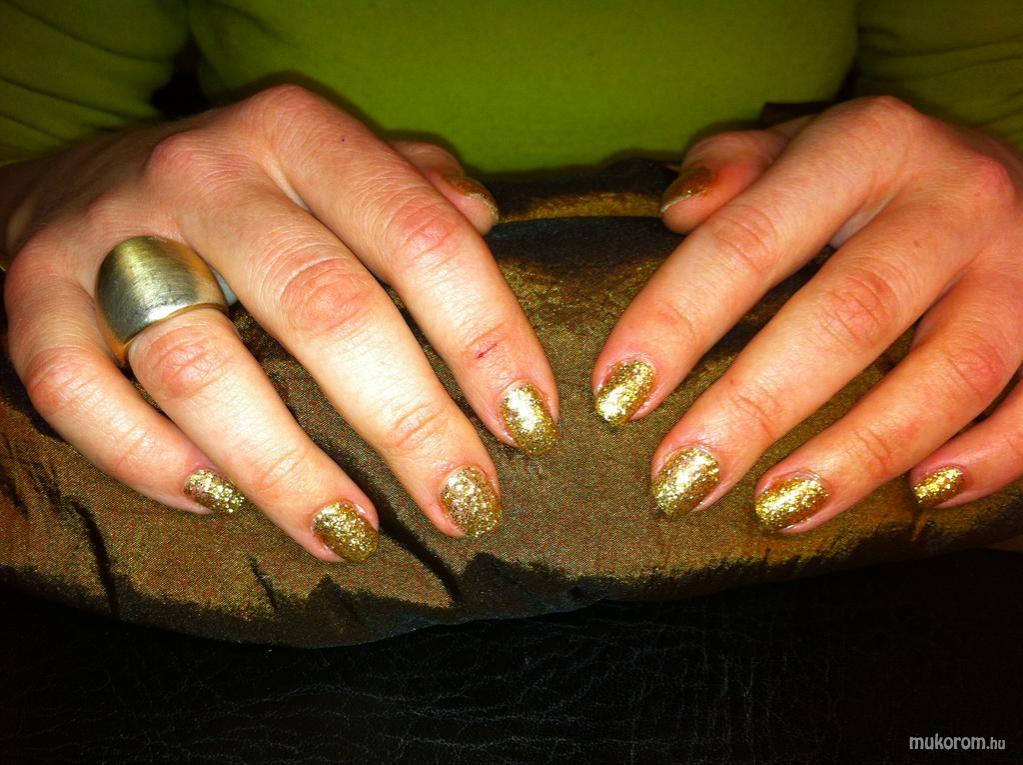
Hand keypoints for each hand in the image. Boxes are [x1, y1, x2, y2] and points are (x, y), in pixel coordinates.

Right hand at [2, 84, 558, 561]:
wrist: (81, 181)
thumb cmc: (244, 191)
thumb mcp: (332, 158)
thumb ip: (413, 182)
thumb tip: (484, 220)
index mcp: (299, 134)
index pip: (420, 237)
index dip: (488, 338)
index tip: (530, 426)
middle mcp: (208, 176)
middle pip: (326, 310)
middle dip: (412, 426)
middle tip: (469, 506)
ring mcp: (111, 238)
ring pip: (203, 369)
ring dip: (290, 472)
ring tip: (356, 536)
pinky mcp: (33, 302)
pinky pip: (83, 399)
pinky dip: (154, 465)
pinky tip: (221, 504)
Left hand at [595, 96, 1022, 530]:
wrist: (1009, 174)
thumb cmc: (877, 174)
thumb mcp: (804, 145)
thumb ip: (737, 166)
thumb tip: (676, 208)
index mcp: (867, 146)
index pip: (750, 239)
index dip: (677, 320)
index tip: (617, 395)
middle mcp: (952, 200)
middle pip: (846, 316)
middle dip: (753, 408)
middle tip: (678, 480)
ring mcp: (1020, 267)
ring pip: (948, 373)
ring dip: (857, 453)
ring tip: (776, 510)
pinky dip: (988, 458)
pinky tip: (921, 496)